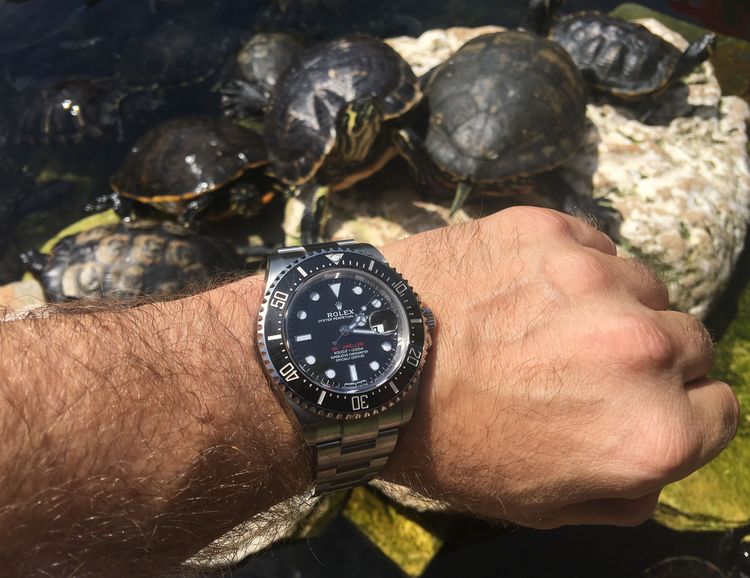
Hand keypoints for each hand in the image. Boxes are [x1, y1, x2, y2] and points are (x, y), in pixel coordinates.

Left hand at [381, 207, 738, 527]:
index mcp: (652, 430)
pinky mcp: (549, 230)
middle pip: (690, 342)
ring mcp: (595, 279)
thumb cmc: (447, 445)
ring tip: (547, 323)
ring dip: (613, 306)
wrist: (363, 366)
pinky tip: (523, 288)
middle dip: (651, 360)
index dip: (679, 411)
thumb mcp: (541, 504)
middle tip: (585, 365)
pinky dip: (574, 267)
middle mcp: (642, 348)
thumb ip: (624, 490)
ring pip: (644, 287)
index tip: (637, 404)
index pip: (719, 408)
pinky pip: (594, 246)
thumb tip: (657, 462)